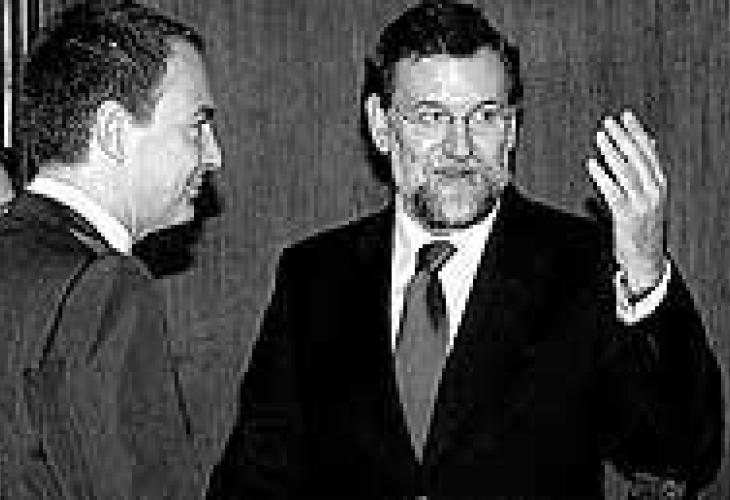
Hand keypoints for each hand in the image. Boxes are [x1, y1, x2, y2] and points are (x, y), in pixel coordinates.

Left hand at [585, 110, 666, 292]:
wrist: (647, 258)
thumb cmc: (644, 225)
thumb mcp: (651, 194)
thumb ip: (648, 169)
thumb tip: (648, 142)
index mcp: (660, 184)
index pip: (649, 152)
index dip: (637, 132)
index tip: (625, 116)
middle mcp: (654, 191)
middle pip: (638, 158)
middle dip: (623, 138)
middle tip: (608, 123)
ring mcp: (641, 204)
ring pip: (626, 172)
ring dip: (612, 152)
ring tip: (600, 138)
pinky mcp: (626, 216)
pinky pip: (613, 192)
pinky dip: (603, 176)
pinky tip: (593, 164)